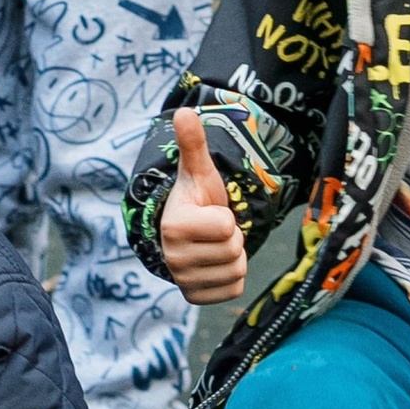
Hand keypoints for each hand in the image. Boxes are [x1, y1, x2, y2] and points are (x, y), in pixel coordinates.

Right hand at [159, 108, 249, 305]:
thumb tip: (184, 112)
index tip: (210, 213)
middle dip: (232, 239)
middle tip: (214, 231)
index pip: (228, 228)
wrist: (183, 232)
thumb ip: (193, 144)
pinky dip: (231, 277)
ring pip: (236, 272)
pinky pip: (234, 290)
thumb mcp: (198, 172)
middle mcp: (173, 258)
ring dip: (233, 258)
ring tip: (214, 246)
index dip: (226, 217)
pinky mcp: (194, 297)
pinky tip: (215, 264)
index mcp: (174, 227)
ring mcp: (182, 282)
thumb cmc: (195, 199)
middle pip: (234, 251)